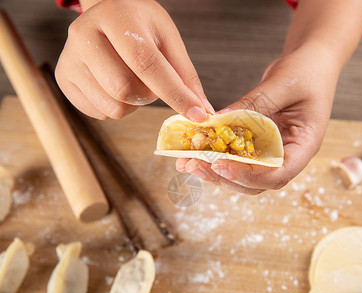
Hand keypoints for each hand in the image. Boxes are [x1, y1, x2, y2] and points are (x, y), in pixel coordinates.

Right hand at [55, 0, 213, 120]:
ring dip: (134, 104)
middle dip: (149, 96)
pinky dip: (117, 107)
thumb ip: (185, 75)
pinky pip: (100, 113)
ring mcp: (69, 58)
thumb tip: (203, 110)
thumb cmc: (140, 25)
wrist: (108, 14)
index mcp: (115, 18)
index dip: (174, 92)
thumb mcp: (168, 39)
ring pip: (113, 107)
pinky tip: (115, 84)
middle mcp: (84, 35)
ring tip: (133, 79)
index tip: (197, 114)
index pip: (146, 62)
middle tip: (152, 81)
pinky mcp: (63, 79)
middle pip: (125, 89)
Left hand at [176, 43, 340, 193]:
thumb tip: (218, 122)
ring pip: (243, 174)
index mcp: (304, 145)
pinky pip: (237, 155)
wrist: (312, 62)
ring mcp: (273, 150)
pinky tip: (195, 149)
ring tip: (186, 162)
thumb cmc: (307, 70)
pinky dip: (216, 154)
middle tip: (194, 166)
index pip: (279, 173)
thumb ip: (254, 104)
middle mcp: (289, 154)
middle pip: (257, 181)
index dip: (249, 175)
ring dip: (215, 171)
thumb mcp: (283, 83)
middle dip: (224, 177)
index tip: (221, 165)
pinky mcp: (258, 142)